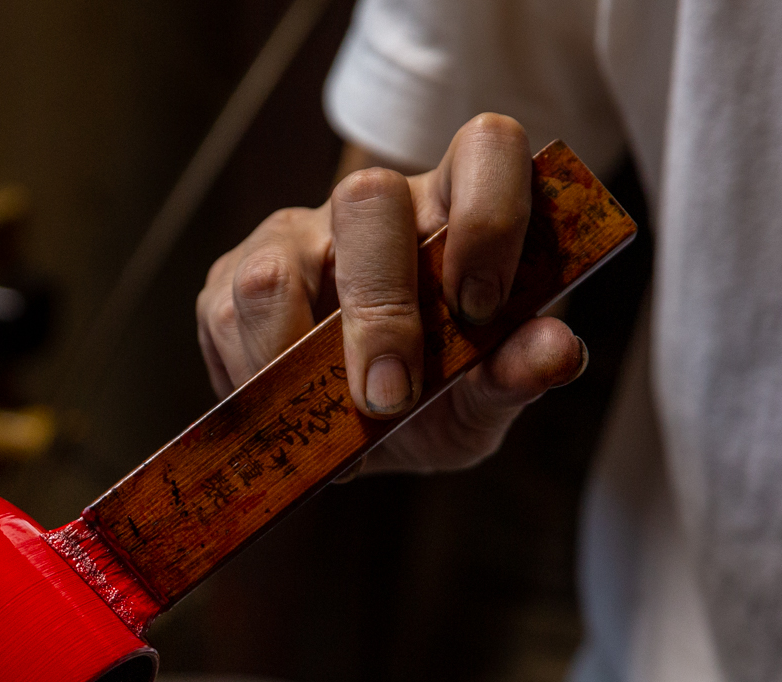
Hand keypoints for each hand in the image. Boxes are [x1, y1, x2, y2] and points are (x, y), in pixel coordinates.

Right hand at [194, 113, 587, 473]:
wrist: (361, 432)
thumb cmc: (437, 397)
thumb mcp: (484, 401)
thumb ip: (516, 374)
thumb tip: (557, 351)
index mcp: (456, 208)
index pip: (484, 149)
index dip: (487, 215)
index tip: (480, 309)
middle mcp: (374, 207)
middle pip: (366, 197)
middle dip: (377, 308)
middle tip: (388, 396)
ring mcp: (293, 236)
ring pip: (274, 266)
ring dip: (294, 360)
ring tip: (322, 418)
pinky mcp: (229, 280)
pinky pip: (224, 319)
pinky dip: (253, 384)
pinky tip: (283, 413)